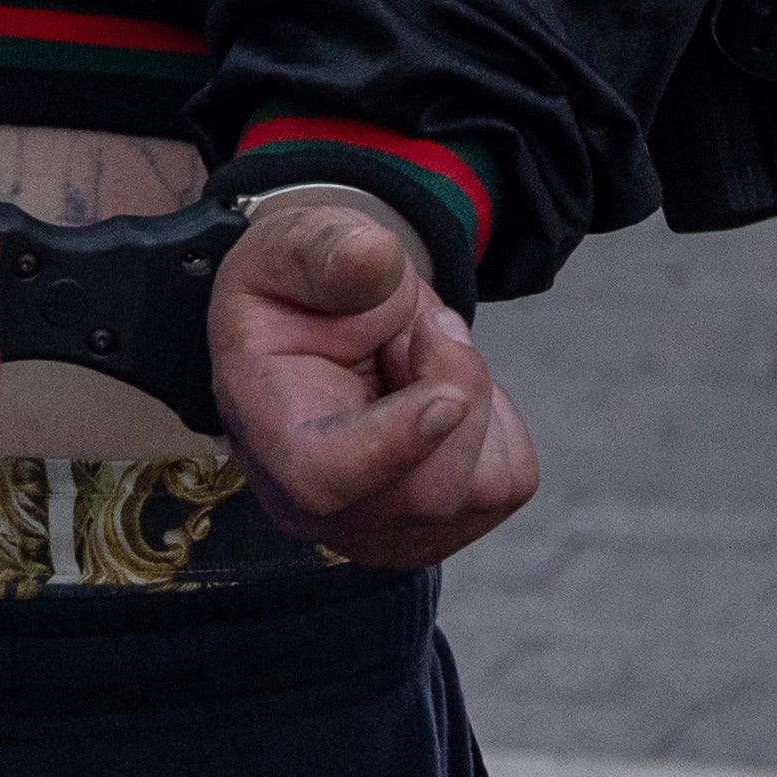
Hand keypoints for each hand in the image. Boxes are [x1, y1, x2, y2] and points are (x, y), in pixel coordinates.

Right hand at [208, 190, 536, 570]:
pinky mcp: (444, 528)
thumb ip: (324, 248)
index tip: (446, 397)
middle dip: (456, 384)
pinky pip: (511, 479)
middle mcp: (316, 508)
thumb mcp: (290, 245)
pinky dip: (493, 422)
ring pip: (482, 487)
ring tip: (413, 366)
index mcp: (265, 431)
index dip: (392, 446)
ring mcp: (383, 532)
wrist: (318, 323)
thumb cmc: (296, 290)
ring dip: (471, 398)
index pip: (324, 478)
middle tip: (422, 323)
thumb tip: (376, 257)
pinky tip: (436, 397)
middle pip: (428, 491)